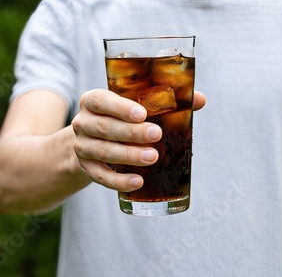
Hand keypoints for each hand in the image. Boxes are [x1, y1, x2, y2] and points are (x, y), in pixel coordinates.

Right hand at [72, 89, 205, 191]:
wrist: (93, 142)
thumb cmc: (122, 120)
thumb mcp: (136, 107)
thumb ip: (165, 102)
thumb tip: (200, 99)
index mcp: (93, 100)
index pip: (100, 100)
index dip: (120, 107)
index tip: (143, 114)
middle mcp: (83, 122)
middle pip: (104, 127)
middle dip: (131, 133)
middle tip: (156, 135)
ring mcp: (81, 146)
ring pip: (103, 151)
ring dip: (128, 155)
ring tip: (152, 157)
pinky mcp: (86, 168)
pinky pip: (101, 176)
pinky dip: (119, 181)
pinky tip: (137, 182)